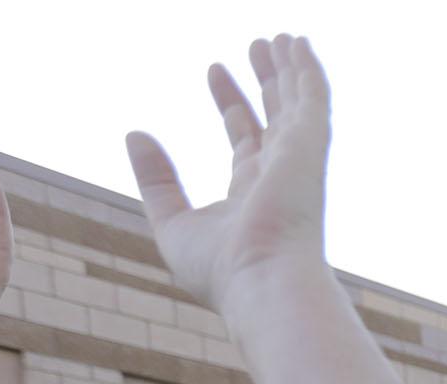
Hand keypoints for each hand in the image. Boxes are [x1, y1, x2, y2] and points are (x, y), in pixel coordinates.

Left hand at [126, 35, 331, 317]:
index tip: (214, 70)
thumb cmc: (221, 271)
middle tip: (257, 47)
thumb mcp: (172, 223)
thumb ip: (156, 180)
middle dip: (265, 81)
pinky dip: (307, 71)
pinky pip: (312, 98)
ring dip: (289, 69)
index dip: (230, 102)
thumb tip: (135, 135)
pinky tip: (298, 45)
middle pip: (274, 116)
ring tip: (281, 37)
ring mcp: (298, 161)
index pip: (243, 138)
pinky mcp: (310, 146)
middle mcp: (280, 176)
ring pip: (296, 104)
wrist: (264, 282)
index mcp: (252, 196)